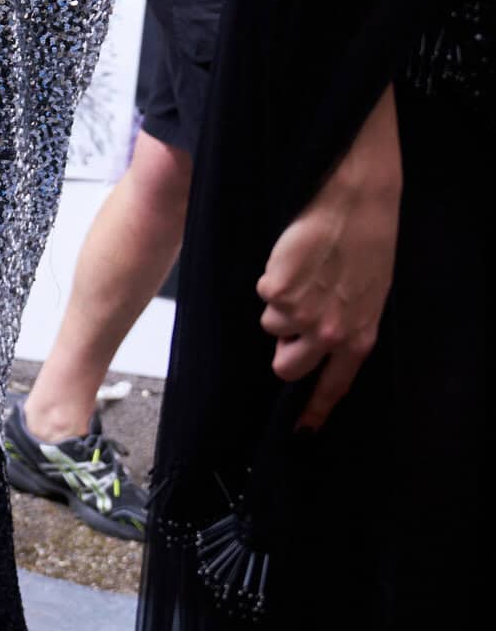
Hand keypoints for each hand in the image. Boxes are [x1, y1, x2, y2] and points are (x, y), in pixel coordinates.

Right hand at [257, 90, 399, 430]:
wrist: (354, 199)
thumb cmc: (366, 240)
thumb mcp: (368, 292)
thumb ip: (345, 325)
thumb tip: (318, 342)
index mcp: (359, 338)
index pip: (333, 387)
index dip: (313, 412)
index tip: (300, 431)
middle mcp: (330, 334)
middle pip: (285, 366)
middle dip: (283, 345)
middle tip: (294, 315)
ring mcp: (302, 314)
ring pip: (269, 324)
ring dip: (279, 302)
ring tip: (303, 272)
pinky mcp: (277, 290)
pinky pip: (262, 294)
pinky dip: (272, 277)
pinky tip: (293, 257)